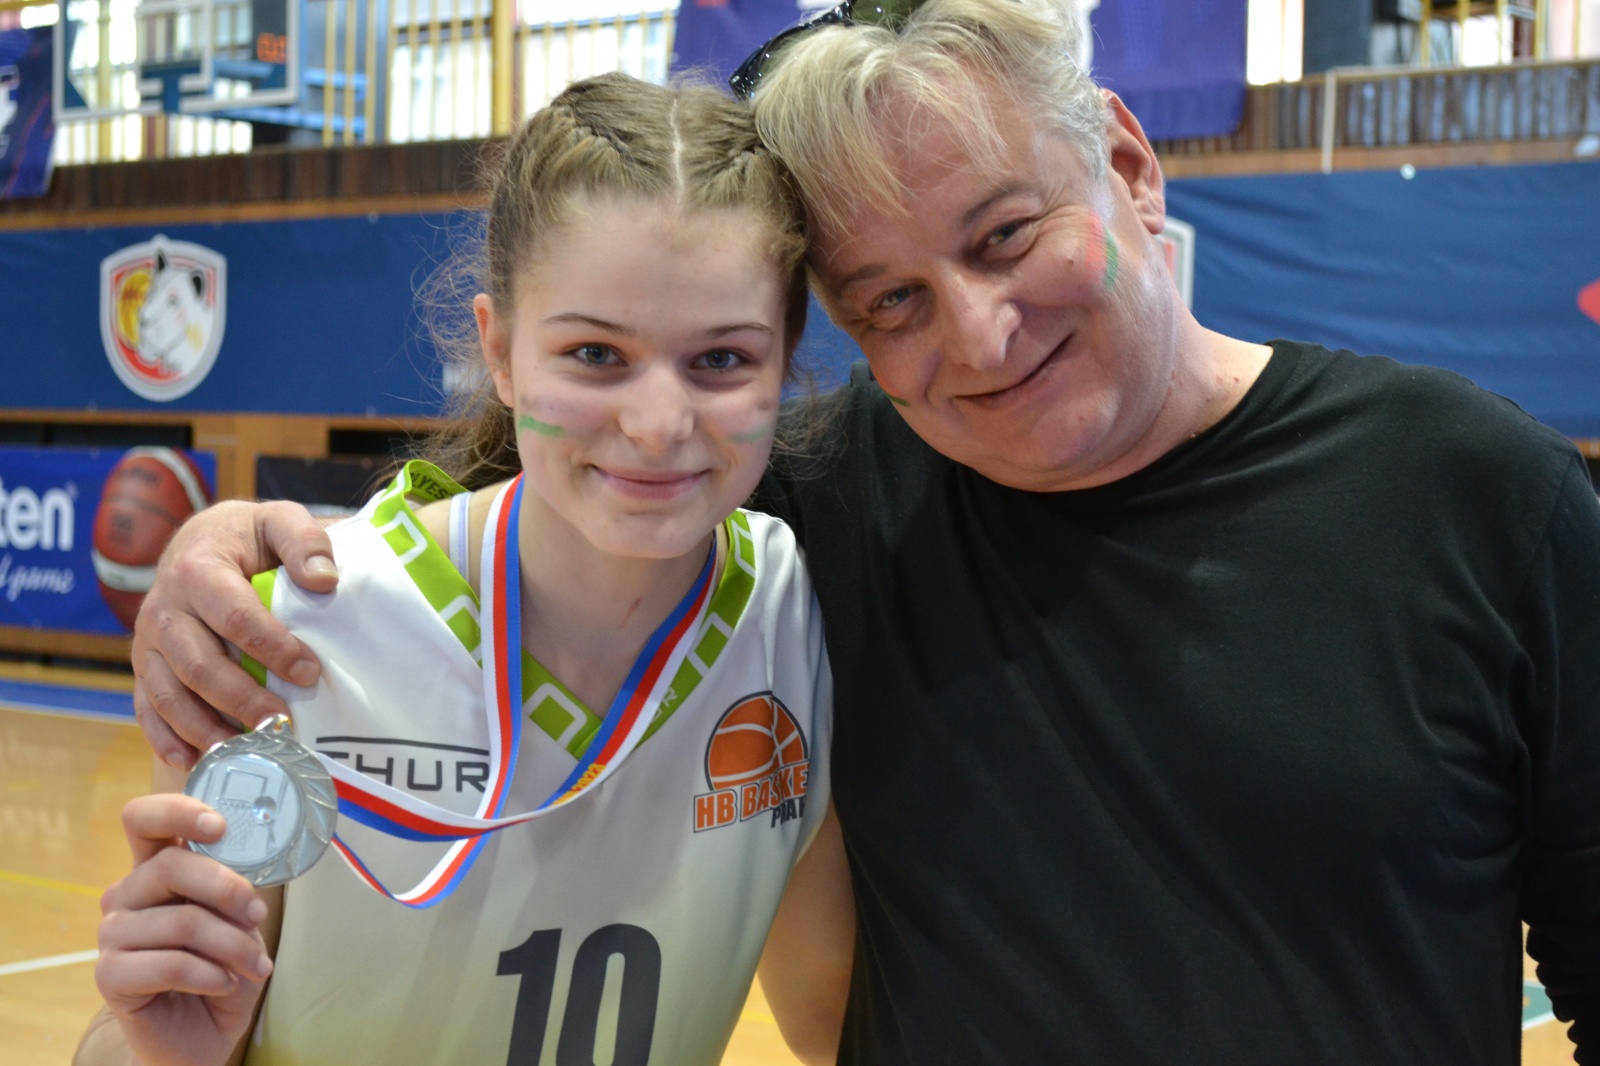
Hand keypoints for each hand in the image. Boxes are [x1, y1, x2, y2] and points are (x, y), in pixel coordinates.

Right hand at [95, 795, 275, 1065]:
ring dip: (232, 945)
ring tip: (255, 965)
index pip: (144, 819)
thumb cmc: (222, 967)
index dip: (178, 812)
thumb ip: (235, 888)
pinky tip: (224, 984)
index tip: (220, 827)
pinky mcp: (110, 975)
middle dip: (227, 889)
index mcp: (155, 869)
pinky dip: (211, 974)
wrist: (202, 1033)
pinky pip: (170, 964)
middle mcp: (127, 894)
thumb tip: (251, 870)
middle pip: (169, 866)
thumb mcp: (239, 920)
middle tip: (258, 914)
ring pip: (181, 921)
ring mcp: (113, 934)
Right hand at [133, 500, 336, 768]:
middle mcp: (163, 609)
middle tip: (282, 722)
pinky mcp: (144, 667)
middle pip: (199, 663)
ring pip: (168, 694)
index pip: (234, 615)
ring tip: (246, 752)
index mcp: (196, 569)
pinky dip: (166, 739)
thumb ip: (305, 541)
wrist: (198, 542)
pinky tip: (194, 763)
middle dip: (241, 698)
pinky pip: (147, 708)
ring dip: (205, 728)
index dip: (272, 648)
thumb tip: (324, 580)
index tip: (310, 673)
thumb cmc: (249, 538)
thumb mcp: (279, 521)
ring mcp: (148, 643)